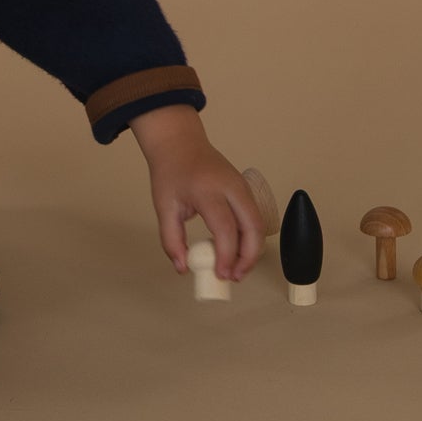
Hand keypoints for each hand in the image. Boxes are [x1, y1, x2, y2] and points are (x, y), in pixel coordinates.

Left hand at [129, 104, 263, 282]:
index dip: (226, 255)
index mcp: (208, 189)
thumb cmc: (171, 172)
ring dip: (251, 250)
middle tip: (234, 276)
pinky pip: (254, 217)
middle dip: (248, 257)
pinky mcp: (245, 189)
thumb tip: (183, 267)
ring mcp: (241, 186)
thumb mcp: (164, 206)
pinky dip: (250, 238)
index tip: (221, 274)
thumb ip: (171, 240)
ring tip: (235, 269)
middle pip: (253, 227)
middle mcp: (230, 186)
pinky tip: (236, 252)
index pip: (225, 228)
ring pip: (258, 224)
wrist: (179, 143)